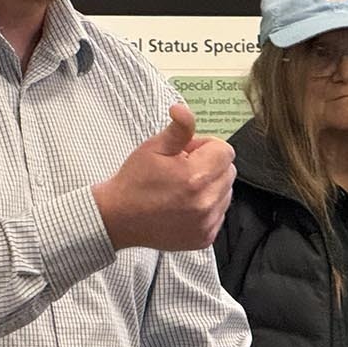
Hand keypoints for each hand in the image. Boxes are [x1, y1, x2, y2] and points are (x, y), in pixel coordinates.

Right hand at [93, 103, 234, 250]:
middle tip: (182, 170)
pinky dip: (207, 207)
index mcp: (196, 177)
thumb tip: (183, 109)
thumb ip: (178, 128)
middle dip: (210, 166)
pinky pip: (219, 213)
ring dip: (211, 187)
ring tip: (182, 189)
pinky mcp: (205, 237)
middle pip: (228, 171)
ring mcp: (206, 223)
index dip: (205, 147)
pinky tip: (184, 206)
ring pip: (226, 193)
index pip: (225, 151)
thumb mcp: (153, 148)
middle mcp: (206, 202)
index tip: (186, 154)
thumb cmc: (135, 181)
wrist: (119, 218)